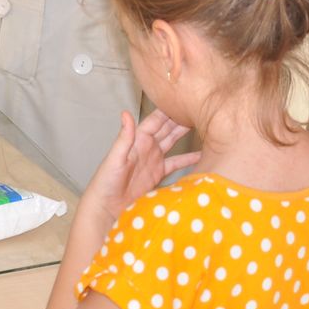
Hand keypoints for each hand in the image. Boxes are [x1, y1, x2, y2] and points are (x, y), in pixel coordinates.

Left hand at [83, 109, 198, 227]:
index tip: (182, 99)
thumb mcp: (115, 159)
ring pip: (172, 142)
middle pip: (166, 128)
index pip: (155, 120)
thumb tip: (126, 113)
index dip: (168, 110)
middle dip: (180, 118)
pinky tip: (201, 155)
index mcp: (137, 140)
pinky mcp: (158, 174)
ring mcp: (153, 160)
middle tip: (198, 109)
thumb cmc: (106, 182)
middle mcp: (146, 147)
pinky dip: (188, 159)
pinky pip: (176, 163)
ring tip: (202, 126)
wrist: (108, 208)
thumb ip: (124, 137)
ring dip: (184, 134)